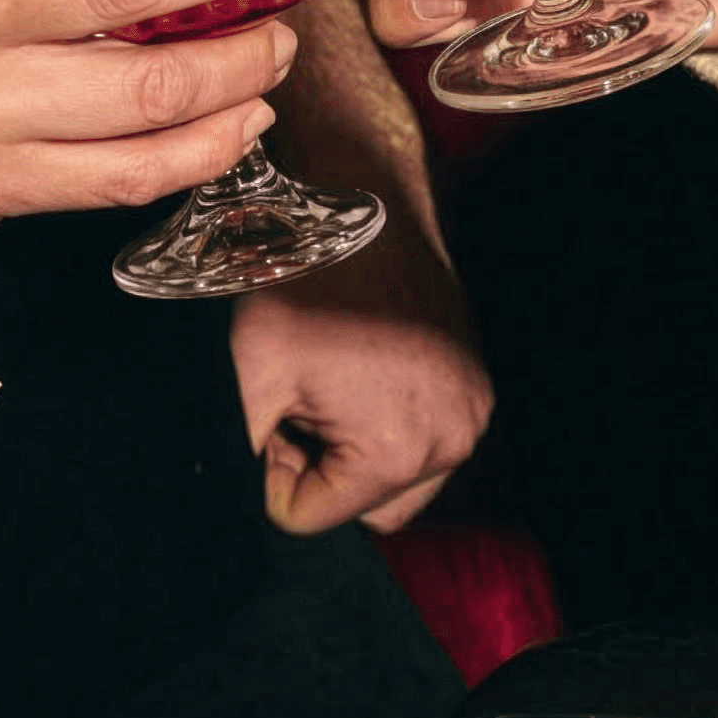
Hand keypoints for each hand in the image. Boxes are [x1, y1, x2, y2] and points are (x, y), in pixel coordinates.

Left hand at [229, 226, 493, 533]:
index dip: (278, 465)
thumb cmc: (307, 282)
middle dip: (323, 467)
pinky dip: (389, 421)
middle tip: (303, 397)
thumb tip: (242, 505)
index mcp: (398, 453)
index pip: (310, 515)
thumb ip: (242, 457)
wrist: (368, 202)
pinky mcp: (476, 386)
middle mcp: (453, 442)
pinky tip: (364, 367)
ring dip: (356, 449)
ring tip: (334, 381)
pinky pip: (424, 438)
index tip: (280, 405)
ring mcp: (472, 412)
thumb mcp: (249, 375)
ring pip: (395, 479)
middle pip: (362, 508)